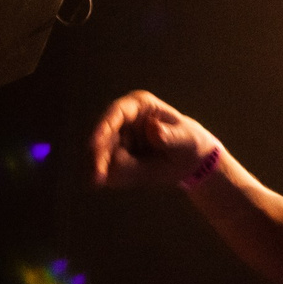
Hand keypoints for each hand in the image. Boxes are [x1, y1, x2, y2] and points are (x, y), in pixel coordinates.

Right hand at [87, 90, 219, 190]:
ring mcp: (115, 139)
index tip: (94, 144)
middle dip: (98, 157)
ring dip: (105, 170)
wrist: (187, 160)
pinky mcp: (113, 157)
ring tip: (123, 178)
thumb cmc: (188, 142)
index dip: (103, 127)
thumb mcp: (186, 140)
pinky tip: (136, 177)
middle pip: (101, 137)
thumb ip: (170, 136)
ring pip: (101, 156)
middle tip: (98, 178)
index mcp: (139, 105)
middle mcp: (122, 120)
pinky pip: (108, 170)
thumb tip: (153, 130)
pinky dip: (116, 178)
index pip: (117, 112)